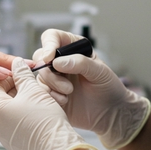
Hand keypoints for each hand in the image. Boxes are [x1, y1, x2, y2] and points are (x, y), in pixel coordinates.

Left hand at [0, 58, 100, 149]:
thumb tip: (17, 65)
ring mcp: (5, 138)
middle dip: (17, 89)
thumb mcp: (34, 90)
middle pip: (1, 99)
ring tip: (40, 99)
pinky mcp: (16, 146)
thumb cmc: (45, 120)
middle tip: (33, 85)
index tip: (21, 74)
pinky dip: (26, 117)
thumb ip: (22, 75)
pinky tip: (41, 114)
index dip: (7, 76)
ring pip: (10, 113)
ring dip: (23, 103)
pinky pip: (17, 126)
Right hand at [34, 29, 149, 149]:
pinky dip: (50, 96)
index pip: (52, 38)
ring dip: (52, 85)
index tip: (50, 58)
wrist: (110, 112)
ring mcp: (54, 78)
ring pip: (40, 76)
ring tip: (69, 92)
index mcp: (72, 48)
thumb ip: (80, 63)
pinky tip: (64, 101)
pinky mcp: (51, 94)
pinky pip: (40, 92)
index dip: (48, 45)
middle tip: (66, 84)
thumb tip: (56, 62)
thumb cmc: (108, 87)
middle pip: (40, 57)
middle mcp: (60, 61)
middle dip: (49, 71)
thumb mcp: (99, 71)